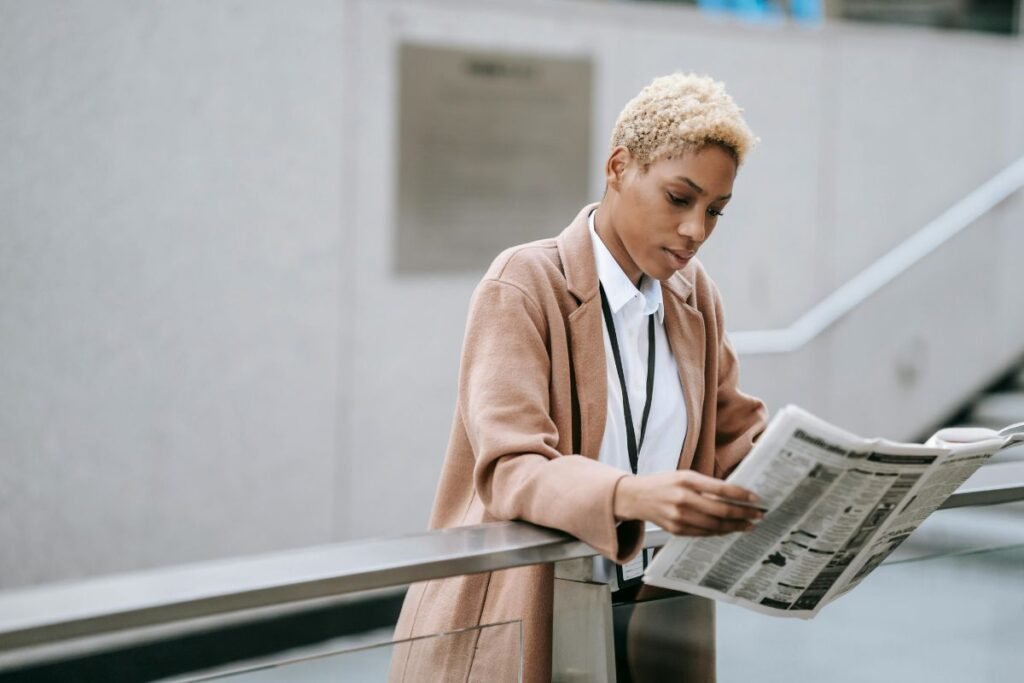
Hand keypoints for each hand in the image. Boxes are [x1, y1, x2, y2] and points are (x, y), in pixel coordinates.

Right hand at [613, 470, 762, 535]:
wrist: (635, 497)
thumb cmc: (663, 483)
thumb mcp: (684, 476)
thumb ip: (706, 485)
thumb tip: (735, 494)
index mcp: (687, 480)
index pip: (721, 489)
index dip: (742, 495)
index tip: (756, 499)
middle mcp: (683, 499)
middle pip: (721, 511)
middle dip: (744, 514)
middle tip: (758, 515)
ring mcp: (679, 517)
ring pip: (715, 526)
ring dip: (735, 526)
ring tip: (748, 525)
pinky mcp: (676, 530)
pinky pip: (703, 533)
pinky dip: (719, 532)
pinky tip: (729, 529)